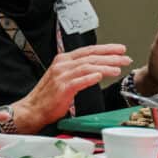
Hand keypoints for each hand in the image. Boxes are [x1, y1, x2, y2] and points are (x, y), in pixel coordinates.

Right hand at [16, 44, 130, 131]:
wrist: (32, 109)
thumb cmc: (48, 97)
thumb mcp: (63, 77)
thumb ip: (78, 71)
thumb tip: (98, 69)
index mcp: (63, 60)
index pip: (88, 51)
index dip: (106, 49)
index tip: (120, 49)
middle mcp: (62, 65)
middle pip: (90, 57)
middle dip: (110, 56)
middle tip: (125, 57)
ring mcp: (61, 76)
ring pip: (87, 66)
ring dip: (105, 66)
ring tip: (118, 68)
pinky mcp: (62, 88)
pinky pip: (79, 80)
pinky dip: (90, 77)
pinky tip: (100, 76)